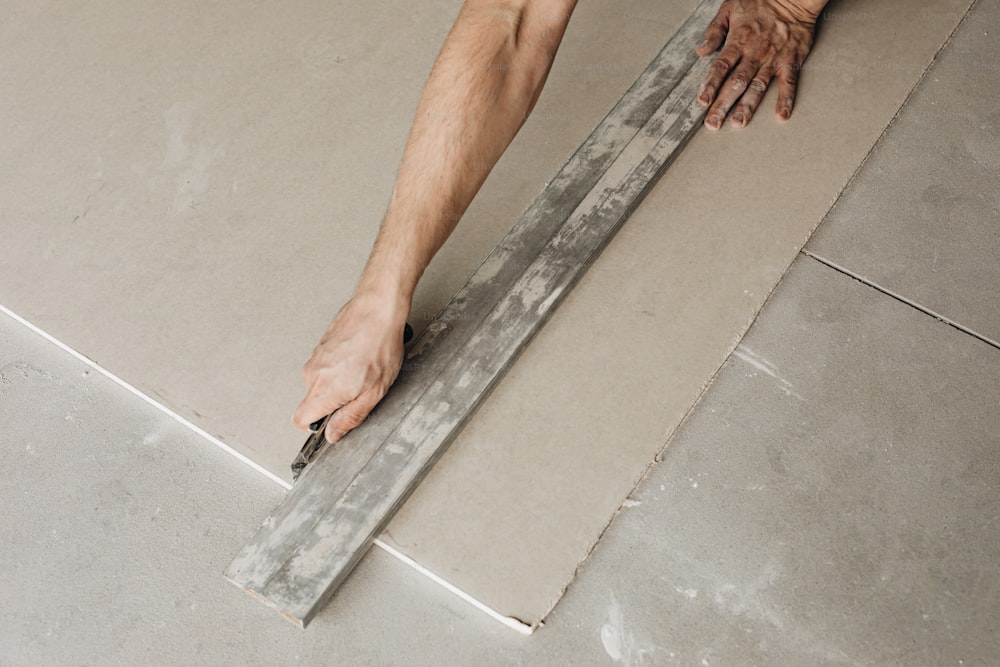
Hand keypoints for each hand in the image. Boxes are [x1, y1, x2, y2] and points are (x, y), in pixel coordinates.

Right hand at [292, 293, 407, 442]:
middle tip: (362, 388)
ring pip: (323, 380)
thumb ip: (350, 417)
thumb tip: (333, 434)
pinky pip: (328, 363)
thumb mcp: (374, 393)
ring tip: (365, 367)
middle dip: (336, 400)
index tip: (332, 422)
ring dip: (341, 379)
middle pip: (315, 400)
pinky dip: (342, 363)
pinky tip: (362, 355)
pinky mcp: (322, 344)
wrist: (377, 309)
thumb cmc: (379, 346)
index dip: (316, 425)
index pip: (300, 420)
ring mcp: (316, 356)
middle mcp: (312, 374)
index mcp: (323, 391)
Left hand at [695, 0, 824, 129]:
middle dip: (723, 104)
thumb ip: (715, 30)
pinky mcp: (791, 61)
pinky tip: (781, 115)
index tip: (702, 102)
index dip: (710, 85)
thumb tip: (701, 51)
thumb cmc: (761, 1)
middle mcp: (754, 53)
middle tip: (713, 123)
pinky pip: (788, 83)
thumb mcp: (730, 7)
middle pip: (736, 83)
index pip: (720, 67)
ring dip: (748, 106)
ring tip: (738, 123)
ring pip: (758, 86)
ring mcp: (773, 59)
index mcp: (738, 41)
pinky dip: (786, 99)